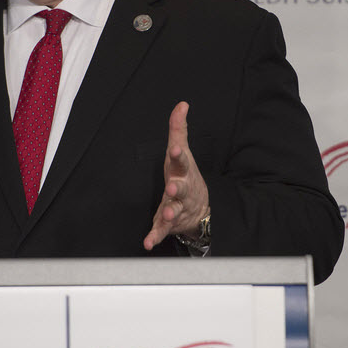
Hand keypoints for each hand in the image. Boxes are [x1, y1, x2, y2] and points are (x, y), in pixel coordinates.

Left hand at [143, 102, 209, 249]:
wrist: (200, 209)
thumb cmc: (185, 175)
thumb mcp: (182, 151)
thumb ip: (178, 128)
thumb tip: (182, 104)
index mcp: (182, 172)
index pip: (182, 161)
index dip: (179, 155)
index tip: (176, 149)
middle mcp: (181, 190)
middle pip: (181, 188)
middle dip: (178, 188)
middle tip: (173, 187)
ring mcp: (176, 208)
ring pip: (173, 210)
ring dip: (169, 213)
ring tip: (165, 216)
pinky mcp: (168, 224)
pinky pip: (161, 231)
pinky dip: (155, 236)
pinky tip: (148, 242)